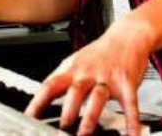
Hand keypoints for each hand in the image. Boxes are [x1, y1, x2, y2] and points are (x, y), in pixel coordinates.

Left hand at [25, 14, 152, 134]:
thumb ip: (61, 79)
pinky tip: (132, 135)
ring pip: (97, 98)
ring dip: (90, 117)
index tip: (29, 119)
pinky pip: (129, 104)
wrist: (126, 35)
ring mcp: (108, 78)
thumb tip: (41, 97)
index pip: (50, 86)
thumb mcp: (75, 61)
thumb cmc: (99, 53)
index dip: (38, 102)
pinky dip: (131, 122)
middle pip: (74, 91)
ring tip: (84, 134)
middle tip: (60, 130)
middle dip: (67, 111)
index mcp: (72, 69)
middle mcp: (88, 73)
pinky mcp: (127, 83)